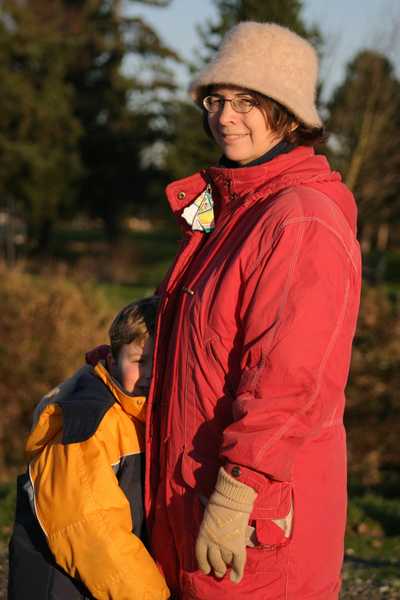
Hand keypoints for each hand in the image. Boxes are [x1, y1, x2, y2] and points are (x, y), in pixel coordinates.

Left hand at [195, 467, 256, 582]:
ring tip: (229, 567)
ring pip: (226, 562)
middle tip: (220, 571)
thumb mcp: (206, 510)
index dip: (204, 565)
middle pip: (214, 562)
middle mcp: (212, 543)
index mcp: (202, 535)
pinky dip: (238, 572)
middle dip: (218, 569)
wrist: (232, 499)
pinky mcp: (237, 545)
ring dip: (228, 565)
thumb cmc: (219, 501)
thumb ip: (205, 514)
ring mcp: (225, 545)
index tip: (206, 570)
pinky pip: (238, 562)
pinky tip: (236, 578)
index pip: (200, 556)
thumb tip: (200, 496)